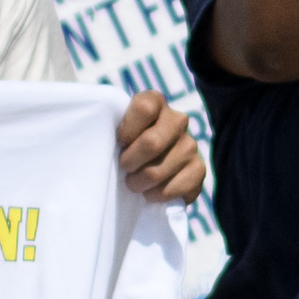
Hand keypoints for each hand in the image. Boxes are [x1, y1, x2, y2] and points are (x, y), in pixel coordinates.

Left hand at [111, 88, 206, 209]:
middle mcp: (178, 120)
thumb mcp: (115, 131)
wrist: (146, 171)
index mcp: (155, 103)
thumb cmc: (123, 147)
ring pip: (158, 171)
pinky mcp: (199, 170)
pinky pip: (174, 188)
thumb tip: (99, 140)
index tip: (120, 142)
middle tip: (125, 168)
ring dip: (140, 183)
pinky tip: (152, 191)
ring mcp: (191, 145)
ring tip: (135, 182)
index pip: (145, 107)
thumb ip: (111, 127)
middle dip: (130, 162)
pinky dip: (156, 195)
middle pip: (152, 143)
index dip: (127, 130)